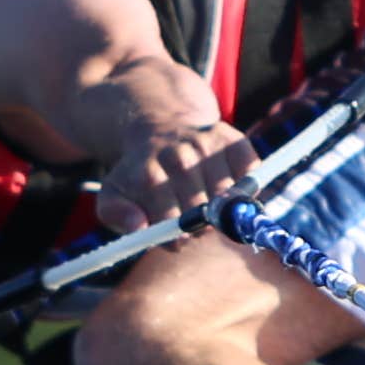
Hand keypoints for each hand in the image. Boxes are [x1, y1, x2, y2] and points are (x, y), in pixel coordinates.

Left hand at [97, 102, 261, 228]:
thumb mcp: (113, 194)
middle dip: (199, 225)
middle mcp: (180, 158)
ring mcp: (208, 147)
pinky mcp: (233, 140)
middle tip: (190, 216)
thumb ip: (116, 215)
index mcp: (150, 176)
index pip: (175, 226)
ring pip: (230, 200)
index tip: (174, 234)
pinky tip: (224, 181)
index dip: (177, 237)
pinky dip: (244, 186)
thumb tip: (139, 226)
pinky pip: (251, 176)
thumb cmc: (139, 173)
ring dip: (222, 208)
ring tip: (204, 198)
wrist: (160, 127)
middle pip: (205, 215)